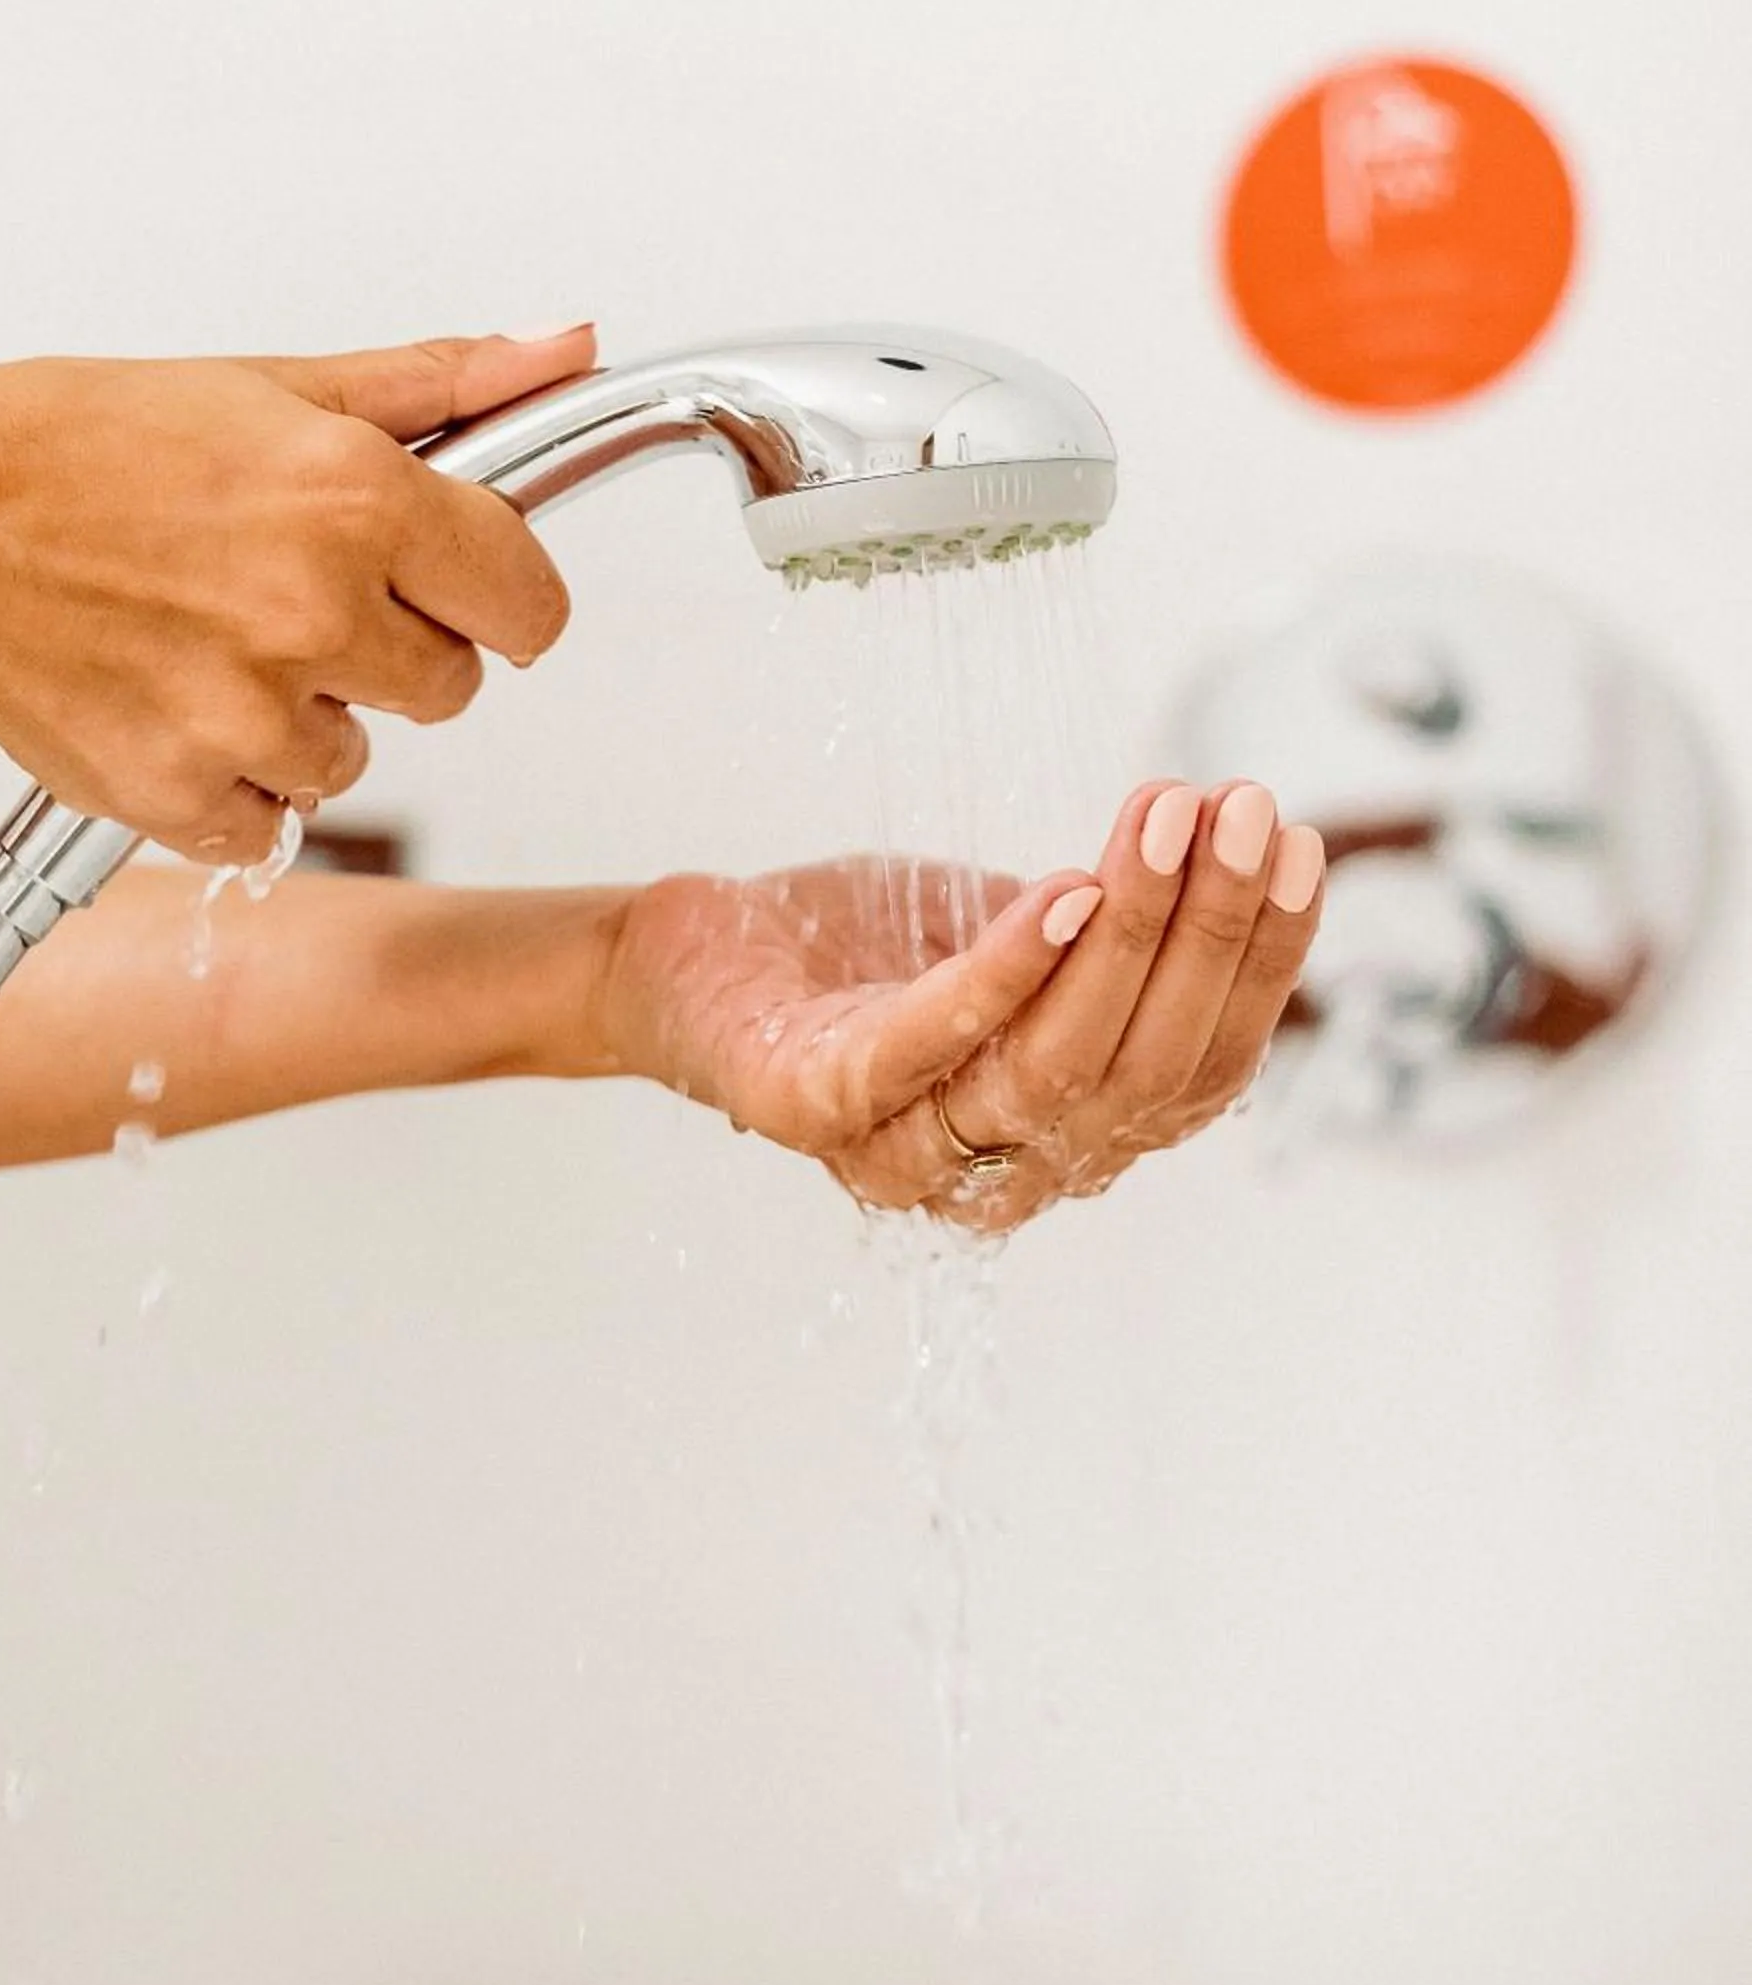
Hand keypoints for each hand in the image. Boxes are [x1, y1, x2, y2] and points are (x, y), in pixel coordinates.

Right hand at [0, 328, 592, 858]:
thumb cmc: (76, 448)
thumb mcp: (273, 388)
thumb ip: (441, 387)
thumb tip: (563, 350)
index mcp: (356, 500)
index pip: (529, 603)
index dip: (495, 595)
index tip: (455, 587)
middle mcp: (314, 610)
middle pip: (450, 687)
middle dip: (392, 648)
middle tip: (291, 595)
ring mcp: (249, 714)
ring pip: (358, 758)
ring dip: (306, 717)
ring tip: (212, 640)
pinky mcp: (183, 792)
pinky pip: (273, 821)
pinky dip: (233, 782)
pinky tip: (175, 703)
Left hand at [599, 781, 1324, 1231]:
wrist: (688, 958)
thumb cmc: (863, 955)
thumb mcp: (1021, 941)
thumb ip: (1120, 938)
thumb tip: (1248, 849)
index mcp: (1069, 1140)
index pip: (1203, 1074)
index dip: (1262, 965)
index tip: (1296, 846)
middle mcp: (1001, 1172)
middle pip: (1145, 1071)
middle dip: (1210, 932)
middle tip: (1238, 812)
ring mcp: (905, 1152)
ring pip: (1058, 1063)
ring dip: (1130, 933)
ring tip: (1164, 821)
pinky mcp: (815, 1106)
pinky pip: (931, 1045)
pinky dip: (1008, 968)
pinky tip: (1065, 893)